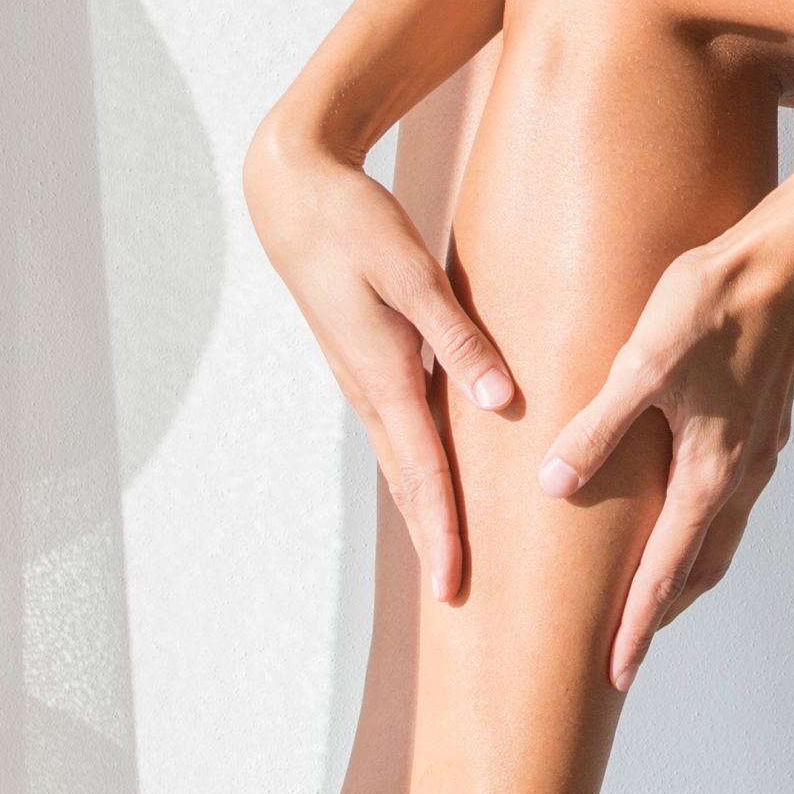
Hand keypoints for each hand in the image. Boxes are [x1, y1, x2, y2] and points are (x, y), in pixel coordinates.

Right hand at [243, 121, 513, 600]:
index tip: (455, 586)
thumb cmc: (355, 223)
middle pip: (408, 487)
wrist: (292, 194)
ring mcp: (365, 384)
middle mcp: (371, 393)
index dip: (443, 534)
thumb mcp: (410, 272)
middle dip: (433, 543)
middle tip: (456, 598)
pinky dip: (416, 475)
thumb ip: (456, 337)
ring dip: (424, 515)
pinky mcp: (368, 368)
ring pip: (400, 466)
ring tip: (448, 558)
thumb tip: (501, 401)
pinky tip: (434, 486)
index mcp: (383, 378)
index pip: (423, 475)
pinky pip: (397, 438)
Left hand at [538, 209, 793, 689]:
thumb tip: (554, 486)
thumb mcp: (640, 366)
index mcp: (709, 474)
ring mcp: (758, 455)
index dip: (637, 627)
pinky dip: (702, 531)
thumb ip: (597, 429)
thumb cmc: (709, 304)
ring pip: (719, 539)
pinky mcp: (763, 429)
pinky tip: (681, 513)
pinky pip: (729, 503)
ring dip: (685, 574)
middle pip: (700, 570)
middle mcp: (740, 477)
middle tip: (628, 646)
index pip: (665, 573)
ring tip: (651, 594)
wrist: (786, 259)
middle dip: (663, 612)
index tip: (615, 674)